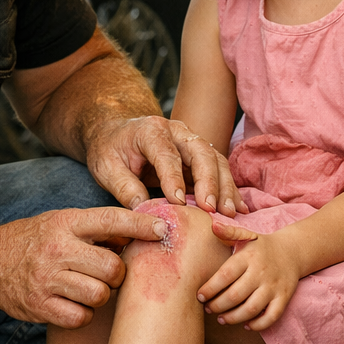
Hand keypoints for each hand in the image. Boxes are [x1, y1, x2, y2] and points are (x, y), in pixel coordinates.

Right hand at [0, 205, 169, 328]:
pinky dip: (83, 313)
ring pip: (99, 295)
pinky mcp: (40, 306)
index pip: (110, 221)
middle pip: (111, 267)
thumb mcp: (61, 222)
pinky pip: (80, 317)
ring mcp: (47, 280)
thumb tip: (141, 236)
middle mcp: (56, 249)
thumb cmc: (34, 240)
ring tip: (88, 287)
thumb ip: (96, 229)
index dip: (140, 226)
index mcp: (65, 223)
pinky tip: (74, 302)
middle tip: (108, 272)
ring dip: (101, 294)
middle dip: (117, 273)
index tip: (163, 230)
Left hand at [87, 115, 246, 215]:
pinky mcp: (198, 156)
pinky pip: (218, 170)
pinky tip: (236, 208)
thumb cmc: (110, 151)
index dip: (173, 178)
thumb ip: (124, 188)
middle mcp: (176, 131)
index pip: (166, 154)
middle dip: (209, 181)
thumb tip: (145, 211)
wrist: (115, 135)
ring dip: (225, 187)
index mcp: (151, 130)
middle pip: (200, 151)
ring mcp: (191, 141)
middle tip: (212, 208)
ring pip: (215, 160)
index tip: (178, 203)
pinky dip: (228, 189)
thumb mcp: (106, 168)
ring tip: (229, 213)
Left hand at [198, 218, 299, 330]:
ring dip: (233, 318)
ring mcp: (273, 287)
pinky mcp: (284, 298)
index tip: (199, 296)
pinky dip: (257, 325)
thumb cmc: (261, 246)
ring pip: (251, 309)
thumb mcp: (246, 235)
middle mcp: (261, 272)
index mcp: (248, 257)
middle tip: (208, 309)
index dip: (210, 288)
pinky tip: (245, 325)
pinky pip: (271, 317)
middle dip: (217, 306)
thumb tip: (212, 225)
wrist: (292, 251)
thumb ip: (228, 232)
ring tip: (221, 319)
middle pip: (235, 295)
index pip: (225, 275)